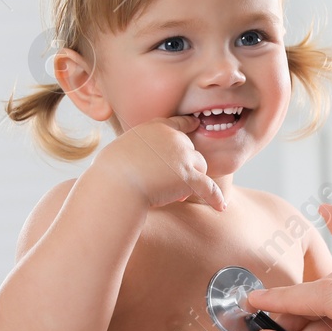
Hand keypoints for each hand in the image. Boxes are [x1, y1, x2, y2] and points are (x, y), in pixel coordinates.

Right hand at [95, 117, 225, 211]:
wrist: (116, 182)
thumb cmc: (110, 170)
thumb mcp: (122, 149)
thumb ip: (138, 152)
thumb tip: (143, 167)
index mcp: (157, 126)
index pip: (178, 123)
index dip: (188, 125)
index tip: (196, 123)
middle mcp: (174, 138)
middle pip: (190, 150)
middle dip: (184, 166)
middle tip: (168, 182)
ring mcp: (183, 156)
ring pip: (200, 167)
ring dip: (192, 180)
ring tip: (177, 195)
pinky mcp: (188, 177)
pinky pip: (208, 187)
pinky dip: (215, 197)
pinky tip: (221, 206)